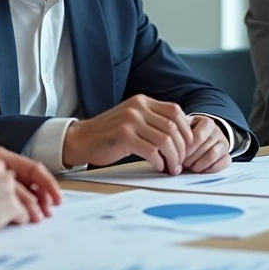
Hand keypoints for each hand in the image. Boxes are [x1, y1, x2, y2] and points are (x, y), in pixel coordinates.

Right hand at [0, 149, 24, 233]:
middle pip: (6, 177)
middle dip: (5, 190)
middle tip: (2, 202)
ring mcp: (6, 184)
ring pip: (18, 195)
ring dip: (20, 204)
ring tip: (19, 214)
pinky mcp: (12, 204)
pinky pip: (21, 212)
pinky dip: (21, 217)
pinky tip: (18, 222)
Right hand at [62, 95, 193, 174]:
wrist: (81, 139)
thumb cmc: (108, 133)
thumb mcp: (132, 118)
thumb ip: (152, 120)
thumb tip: (180, 137)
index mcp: (142, 101)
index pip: (175, 111)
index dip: (186, 130)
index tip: (187, 145)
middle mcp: (137, 108)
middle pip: (173, 127)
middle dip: (181, 148)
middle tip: (180, 162)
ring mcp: (130, 121)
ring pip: (165, 140)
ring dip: (173, 157)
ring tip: (171, 167)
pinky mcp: (124, 137)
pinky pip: (152, 151)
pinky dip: (159, 161)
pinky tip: (158, 166)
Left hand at [182, 115, 231, 173]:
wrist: (208, 135)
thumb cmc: (192, 133)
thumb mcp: (185, 127)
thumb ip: (179, 132)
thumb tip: (170, 145)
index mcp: (207, 122)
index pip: (198, 136)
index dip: (187, 148)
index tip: (177, 154)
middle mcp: (218, 132)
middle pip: (204, 148)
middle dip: (190, 158)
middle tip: (180, 163)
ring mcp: (224, 144)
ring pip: (212, 156)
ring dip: (198, 165)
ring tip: (189, 167)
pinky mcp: (227, 156)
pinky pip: (221, 164)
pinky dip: (209, 169)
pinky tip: (199, 170)